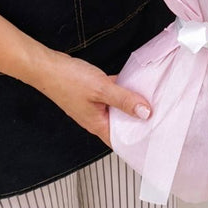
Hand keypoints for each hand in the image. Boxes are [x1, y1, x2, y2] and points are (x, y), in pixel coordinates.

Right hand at [33, 50, 151, 146]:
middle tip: (160, 112)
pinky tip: (133, 80)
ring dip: (132, 101)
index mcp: (98, 124)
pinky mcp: (93, 92)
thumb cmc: (67, 80)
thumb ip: (124, 100)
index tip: (155, 135)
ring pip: (119, 106)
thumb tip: (145, 112)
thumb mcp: (102, 90)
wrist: (47, 66)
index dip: (138, 140)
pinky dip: (122, 88)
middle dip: (140, 118)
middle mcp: (96, 117)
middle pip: (123, 123)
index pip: (122, 140)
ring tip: (152, 96)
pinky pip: (113, 93)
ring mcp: (94, 104)